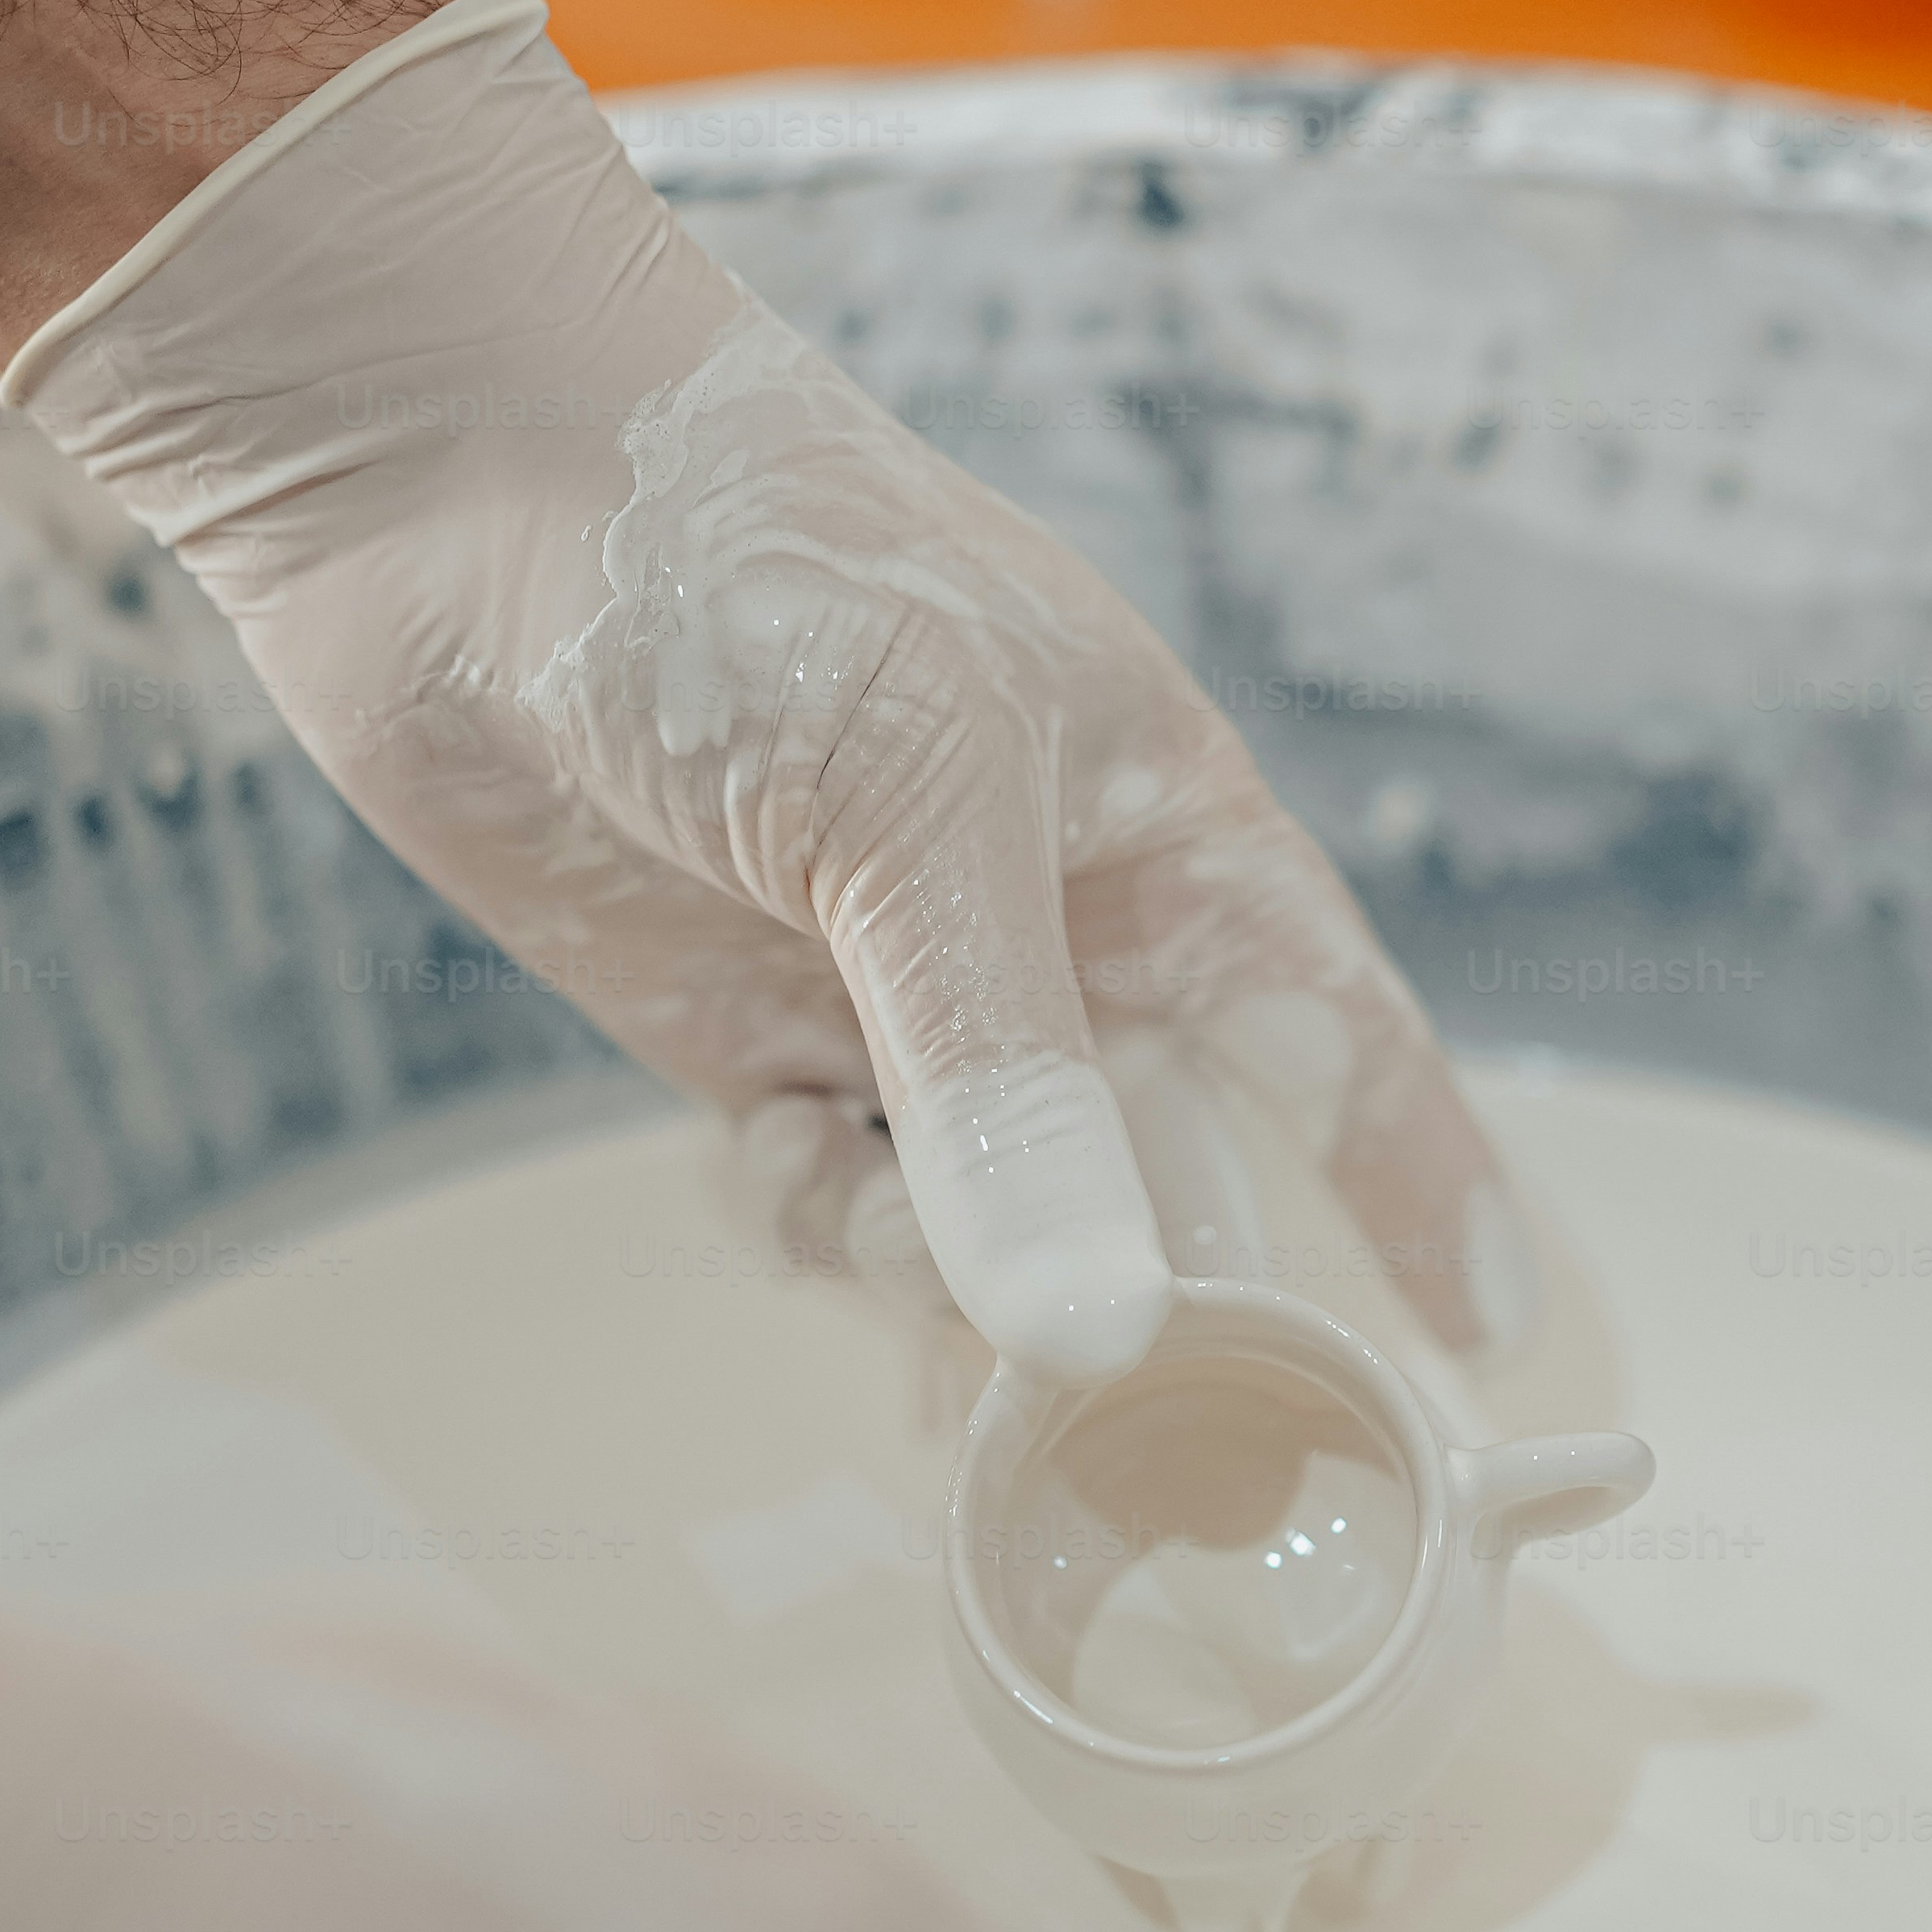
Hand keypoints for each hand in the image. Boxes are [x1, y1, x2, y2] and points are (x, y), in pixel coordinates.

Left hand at [5, 0, 1522, 1384]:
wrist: (445, 472)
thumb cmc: (744, 562)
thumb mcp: (916, 813)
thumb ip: (1006, 1086)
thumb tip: (1098, 1335)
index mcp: (1162, 830)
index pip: (1345, 1039)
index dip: (1424, 1185)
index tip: (1486, 1343)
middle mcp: (1052, 926)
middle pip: (1167, 1173)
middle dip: (1158, 1305)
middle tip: (1149, 1459)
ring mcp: (897, 988)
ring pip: (992, 1224)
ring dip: (948, 1287)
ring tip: (885, 1267)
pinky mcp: (746, 1032)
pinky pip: (831, 1206)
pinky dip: (806, 1223)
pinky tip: (754, 1154)